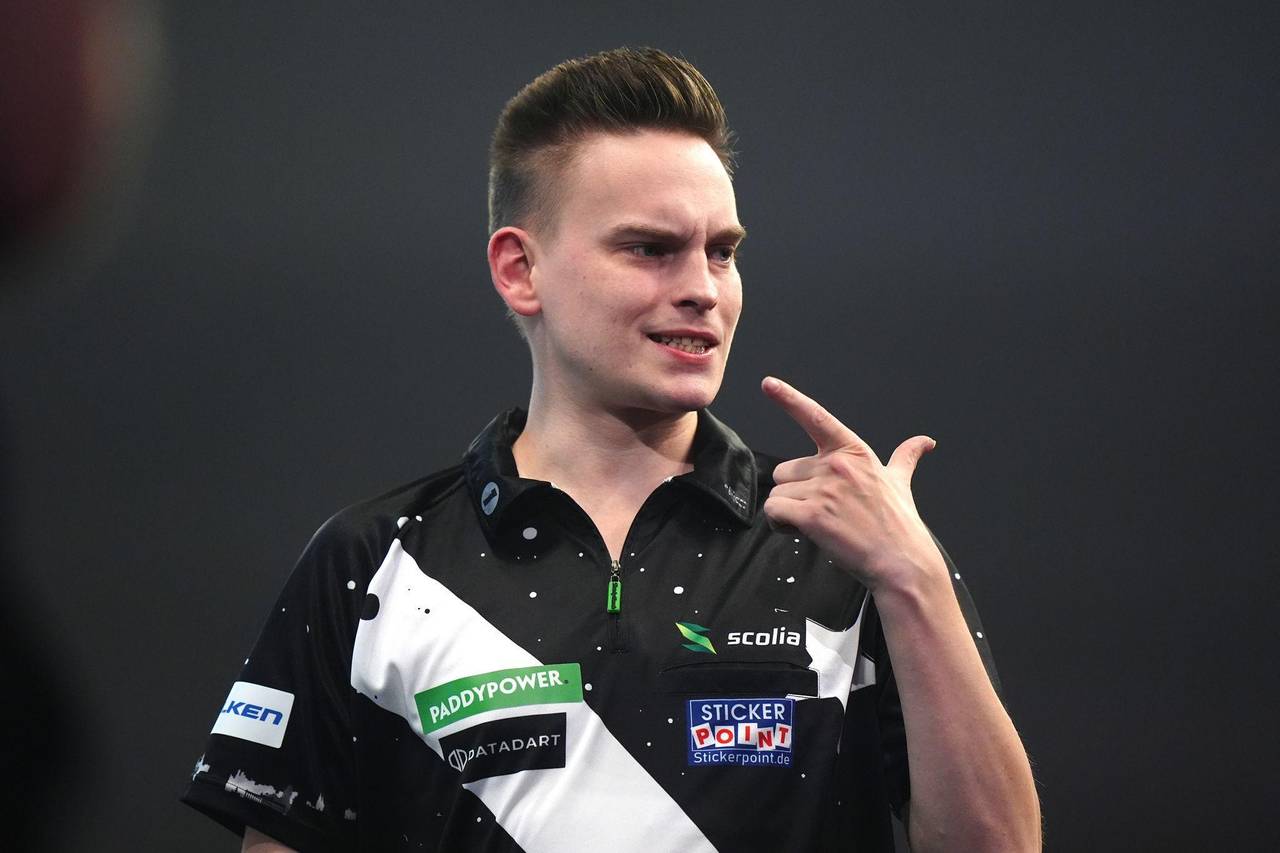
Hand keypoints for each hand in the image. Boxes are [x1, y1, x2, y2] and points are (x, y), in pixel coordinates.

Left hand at [761, 376, 946, 592]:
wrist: (901, 562)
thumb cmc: (899, 524)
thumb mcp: (900, 482)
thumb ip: (906, 458)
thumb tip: (926, 442)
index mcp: (853, 452)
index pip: (817, 418)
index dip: (789, 398)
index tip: (768, 383)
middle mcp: (836, 465)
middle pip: (785, 471)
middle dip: (796, 493)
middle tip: (824, 512)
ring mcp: (824, 489)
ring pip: (778, 495)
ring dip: (789, 513)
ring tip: (820, 525)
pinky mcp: (812, 515)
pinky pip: (774, 512)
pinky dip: (780, 525)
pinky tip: (802, 533)